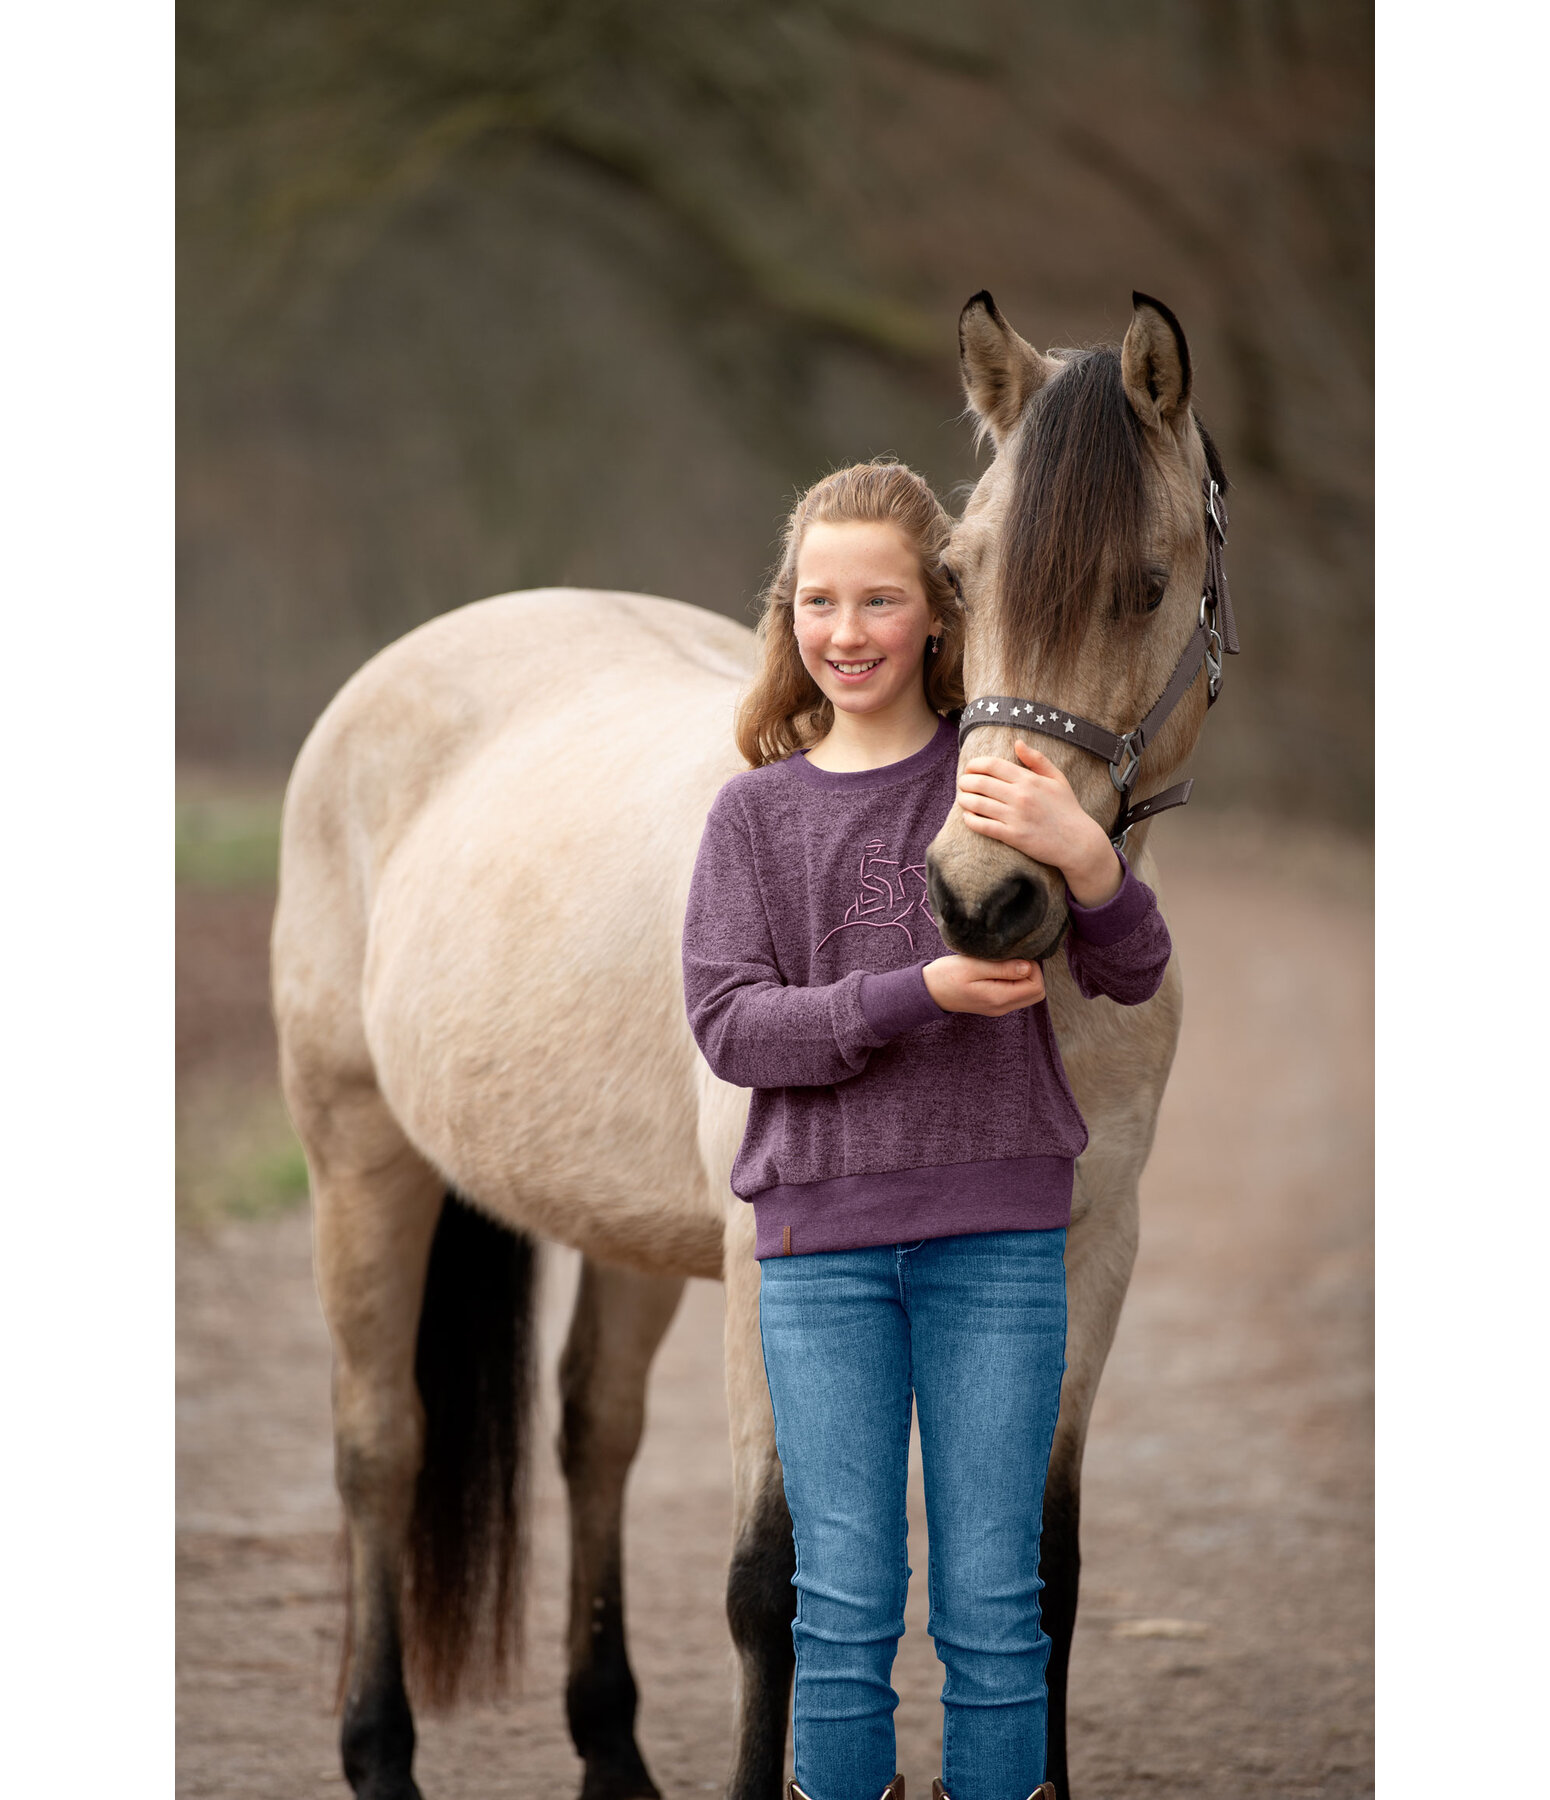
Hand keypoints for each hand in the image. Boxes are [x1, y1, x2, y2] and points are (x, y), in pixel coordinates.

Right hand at [924, 954, 1045, 1015]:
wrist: (928, 991)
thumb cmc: (947, 975)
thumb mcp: (973, 966)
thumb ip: (1003, 968)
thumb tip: (1029, 967)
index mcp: (999, 998)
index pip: (1036, 986)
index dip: (1032, 967)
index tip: (1015, 955)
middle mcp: (1002, 1007)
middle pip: (1036, 992)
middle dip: (1032, 972)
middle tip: (1013, 957)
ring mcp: (999, 1007)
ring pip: (1028, 993)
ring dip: (1023, 976)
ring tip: (1004, 962)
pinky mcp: (995, 1003)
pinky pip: (1017, 993)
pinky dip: (1015, 980)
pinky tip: (999, 968)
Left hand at [957, 740, 1122, 906]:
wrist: (1078, 842)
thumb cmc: (1067, 808)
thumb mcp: (1057, 779)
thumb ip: (1037, 759)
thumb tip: (1017, 742)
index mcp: (1029, 779)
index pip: (992, 765)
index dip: (974, 765)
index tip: (969, 768)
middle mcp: (1020, 796)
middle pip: (980, 783)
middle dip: (965, 781)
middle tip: (962, 784)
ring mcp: (1015, 816)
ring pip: (977, 804)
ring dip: (963, 799)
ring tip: (961, 798)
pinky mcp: (1013, 836)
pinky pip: (983, 826)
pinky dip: (970, 820)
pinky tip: (967, 816)